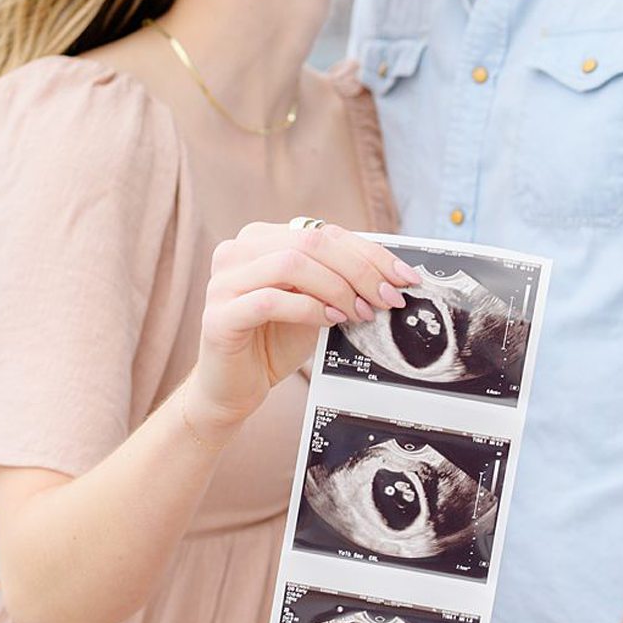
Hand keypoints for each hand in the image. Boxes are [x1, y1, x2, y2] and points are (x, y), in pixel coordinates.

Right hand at [185, 224, 417, 436]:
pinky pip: (271, 301)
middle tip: (387, 298)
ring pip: (291, 265)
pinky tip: (330, 322)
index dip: (369, 253)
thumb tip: (387, 275)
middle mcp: (237, 252)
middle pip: (310, 243)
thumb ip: (336, 282)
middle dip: (359, 270)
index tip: (402, 276)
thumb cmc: (272, 344)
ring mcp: (223, 282)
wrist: (233, 389)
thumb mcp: (313, 304)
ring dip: (337, 289)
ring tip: (359, 313)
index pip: (323, 234)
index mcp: (260, 240)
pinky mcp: (219, 315)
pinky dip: (309, 309)